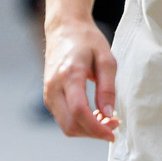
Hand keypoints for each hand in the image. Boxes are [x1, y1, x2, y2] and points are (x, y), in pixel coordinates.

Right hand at [43, 18, 118, 138]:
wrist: (64, 28)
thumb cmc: (87, 40)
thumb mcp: (106, 59)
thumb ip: (108, 88)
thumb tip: (108, 114)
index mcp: (69, 74)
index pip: (79, 111)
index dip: (96, 128)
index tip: (113, 132)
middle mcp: (54, 86)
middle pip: (70, 125)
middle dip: (93, 132)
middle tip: (113, 125)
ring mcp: (48, 92)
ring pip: (65, 126)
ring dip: (87, 130)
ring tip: (105, 119)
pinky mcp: (48, 96)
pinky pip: (62, 119)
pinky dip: (79, 123)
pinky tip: (93, 115)